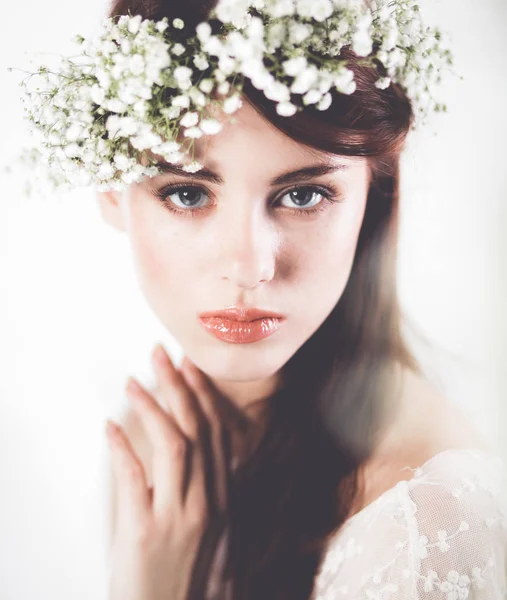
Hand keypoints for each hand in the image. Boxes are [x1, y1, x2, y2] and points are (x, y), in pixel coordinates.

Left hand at [106, 345, 231, 599]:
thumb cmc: (181, 568)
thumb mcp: (203, 524)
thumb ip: (201, 484)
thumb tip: (187, 440)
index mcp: (220, 497)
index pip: (217, 433)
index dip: (203, 394)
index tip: (189, 364)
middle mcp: (206, 502)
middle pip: (197, 430)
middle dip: (179, 387)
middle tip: (160, 354)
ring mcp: (179, 517)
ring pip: (174, 446)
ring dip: (153, 408)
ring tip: (134, 383)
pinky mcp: (146, 533)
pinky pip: (134, 480)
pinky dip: (123, 449)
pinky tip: (110, 427)